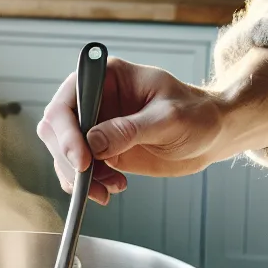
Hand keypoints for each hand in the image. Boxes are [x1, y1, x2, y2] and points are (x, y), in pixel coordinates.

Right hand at [36, 50, 267, 204]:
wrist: (211, 135)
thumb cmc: (196, 115)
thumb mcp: (168, 119)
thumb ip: (130, 129)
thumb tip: (93, 143)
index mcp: (105, 77)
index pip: (66, 103)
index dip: (67, 133)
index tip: (82, 159)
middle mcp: (93, 100)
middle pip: (56, 130)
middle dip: (68, 160)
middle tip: (89, 181)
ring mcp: (95, 126)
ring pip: (63, 154)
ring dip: (78, 177)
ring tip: (107, 190)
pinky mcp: (101, 150)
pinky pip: (79, 170)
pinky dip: (88, 185)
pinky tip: (112, 188)